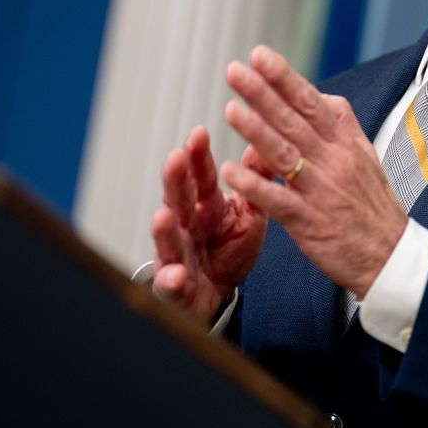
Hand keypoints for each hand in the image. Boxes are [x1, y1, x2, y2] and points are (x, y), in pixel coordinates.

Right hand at [151, 125, 266, 322]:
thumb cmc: (229, 250)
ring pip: (167, 239)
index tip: (199, 132)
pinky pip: (171, 284)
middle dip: (175, 180)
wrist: (218, 294)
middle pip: (178, 200)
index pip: (201, 177)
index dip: (198, 156)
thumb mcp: (248, 214)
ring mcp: (176, 255)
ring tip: (164, 215)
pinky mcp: (174, 287)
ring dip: (164, 229)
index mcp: (207, 206)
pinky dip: (171, 280)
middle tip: (175, 158)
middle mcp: (186, 226)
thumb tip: (263, 143)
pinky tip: (175, 275)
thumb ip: (255, 182)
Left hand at [220, 45, 406, 297]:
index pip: (311, 101)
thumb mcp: (364, 155)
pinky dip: (254, 185)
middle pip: (293, 121)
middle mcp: (333, 161)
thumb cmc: (372, 205)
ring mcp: (321, 191)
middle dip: (262, 93)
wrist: (390, 255)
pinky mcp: (310, 222)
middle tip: (234, 70)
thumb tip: (319, 95)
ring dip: (255, 131)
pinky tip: (230, 171)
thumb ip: (341, 124)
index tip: (260, 55)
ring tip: (230, 109)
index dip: (284, 78)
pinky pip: (278, 200)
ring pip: (284, 154)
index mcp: (344, 142)